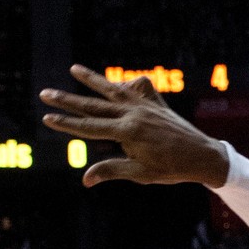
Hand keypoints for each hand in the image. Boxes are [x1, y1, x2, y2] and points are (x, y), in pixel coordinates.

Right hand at [40, 64, 228, 187]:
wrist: (204, 155)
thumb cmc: (173, 168)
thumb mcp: (141, 173)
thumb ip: (112, 171)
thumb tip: (85, 180)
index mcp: (128, 132)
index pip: (89, 126)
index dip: (66, 123)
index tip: (46, 117)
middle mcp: (135, 113)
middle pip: (94, 104)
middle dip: (67, 99)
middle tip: (45, 92)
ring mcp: (146, 105)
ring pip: (113, 89)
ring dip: (92, 79)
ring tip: (73, 68)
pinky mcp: (157, 103)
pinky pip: (140, 88)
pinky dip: (128, 84)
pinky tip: (121, 84)